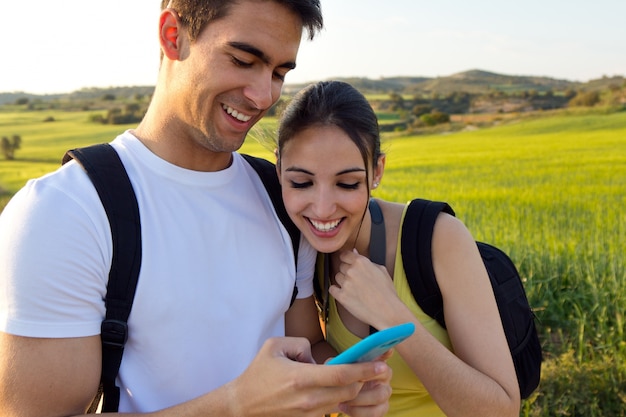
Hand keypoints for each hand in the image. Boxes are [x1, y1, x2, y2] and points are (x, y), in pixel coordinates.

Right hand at [226, 337, 390, 416]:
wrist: (243, 406)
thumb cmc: (258, 374)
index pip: (342, 374)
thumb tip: (317, 355)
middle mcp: (309, 398)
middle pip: (349, 390)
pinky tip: (337, 388)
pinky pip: (331, 408)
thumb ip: (301, 344)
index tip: (381, 364)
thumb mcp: (275, 347)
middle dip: (365, 380)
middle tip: (377, 369)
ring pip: (343, 400)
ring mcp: (309, 413)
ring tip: (357, 376)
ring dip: (352, 389)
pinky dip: (338, 398)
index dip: (365, 369)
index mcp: (302, 378)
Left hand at [330, 249, 402, 328]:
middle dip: (347, 272)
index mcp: (361, 262)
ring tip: (355, 289)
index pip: (345, 254)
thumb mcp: (381, 271)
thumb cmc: (387, 293)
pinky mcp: (341, 296)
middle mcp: (352, 271)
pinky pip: (332, 289)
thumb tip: (355, 252)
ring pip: (337, 277)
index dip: (346, 259)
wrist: (387, 311)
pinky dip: (337, 291)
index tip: (347, 263)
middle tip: (357, 280)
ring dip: (343, 281)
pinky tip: (346, 294)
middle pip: (341, 266)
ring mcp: (346, 284)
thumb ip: (366, 260)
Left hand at [338, 351, 392, 416]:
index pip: (384, 352)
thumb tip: (338, 361)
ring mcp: (384, 392)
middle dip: (368, 376)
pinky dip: (358, 411)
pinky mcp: (381, 408)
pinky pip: (375, 412)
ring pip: (380, 395)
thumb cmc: (338, 379)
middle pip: (386, 372)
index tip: (386, 350)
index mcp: (373, 361)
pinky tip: (345, 408)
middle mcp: (383, 375)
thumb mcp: (336, 368)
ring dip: (360, 398)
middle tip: (354, 380)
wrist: (336, 398)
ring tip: (343, 399)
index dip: (386, 350)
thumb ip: (339, 363)